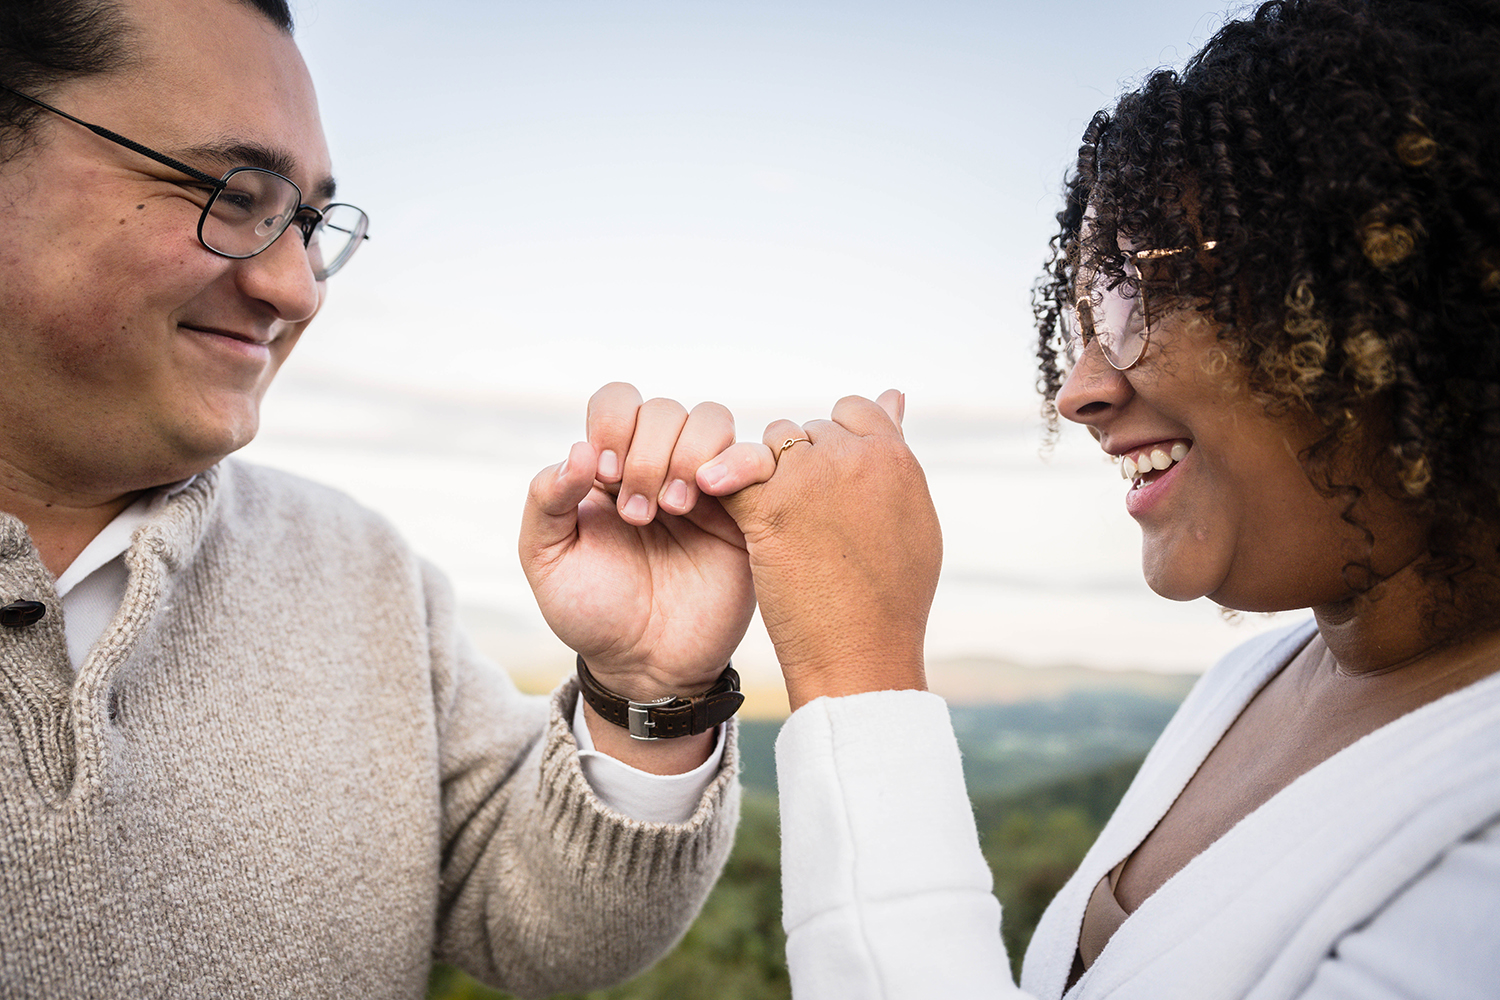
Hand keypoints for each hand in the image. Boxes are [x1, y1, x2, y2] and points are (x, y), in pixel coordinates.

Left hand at [520, 383, 754, 706]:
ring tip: (675, 507)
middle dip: (647, 453)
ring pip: (712, 419)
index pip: (617, 401)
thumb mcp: (547, 560)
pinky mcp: (747, 511)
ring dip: (689, 453)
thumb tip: (579, 451)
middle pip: (664, 408)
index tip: (605, 476)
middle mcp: (660, 465)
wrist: (644, 666)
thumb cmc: (592, 613)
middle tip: (638, 514)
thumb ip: (546, 500)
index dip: (613, 424)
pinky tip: (713, 493)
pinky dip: (740, 460)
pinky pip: (760, 457)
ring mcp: (707, 486)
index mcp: (611, 467)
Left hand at [698, 390, 941, 710]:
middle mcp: (856, 457)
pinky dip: (726, 486)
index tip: (829, 483)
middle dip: (799, 465)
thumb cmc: (891, 597)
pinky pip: (736, 473)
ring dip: (766, 477)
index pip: (853, 410)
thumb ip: (895, 452)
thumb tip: (893, 394)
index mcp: (896, 457)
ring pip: (769, 446)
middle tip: (805, 519)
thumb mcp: (913, 515)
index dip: (834, 444)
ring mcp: (812, 478)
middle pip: (807, 431)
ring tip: (779, 527)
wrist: (863, 655)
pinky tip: (726, 509)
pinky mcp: (770, 507)